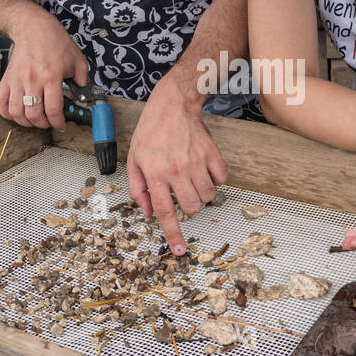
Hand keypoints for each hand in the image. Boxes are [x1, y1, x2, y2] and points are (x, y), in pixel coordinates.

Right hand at [0, 9, 88, 128]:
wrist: (33, 27)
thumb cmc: (56, 42)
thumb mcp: (77, 61)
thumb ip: (81, 82)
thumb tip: (78, 100)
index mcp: (51, 77)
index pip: (53, 109)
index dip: (58, 123)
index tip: (62, 126)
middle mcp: (32, 80)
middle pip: (34, 115)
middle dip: (43, 124)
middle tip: (49, 122)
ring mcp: (17, 80)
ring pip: (16, 112)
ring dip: (26, 122)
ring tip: (34, 119)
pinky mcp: (6, 78)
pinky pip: (0, 102)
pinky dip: (6, 113)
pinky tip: (15, 113)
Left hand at [126, 79, 227, 255]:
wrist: (173, 105)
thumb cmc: (151, 133)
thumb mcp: (134, 160)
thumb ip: (138, 188)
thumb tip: (147, 213)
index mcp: (155, 174)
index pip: (164, 211)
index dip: (173, 234)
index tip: (180, 251)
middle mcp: (177, 170)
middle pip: (192, 207)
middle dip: (189, 207)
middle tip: (182, 192)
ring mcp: (197, 162)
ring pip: (208, 196)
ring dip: (202, 194)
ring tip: (192, 179)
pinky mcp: (212, 154)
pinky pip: (222, 179)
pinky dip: (216, 179)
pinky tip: (204, 169)